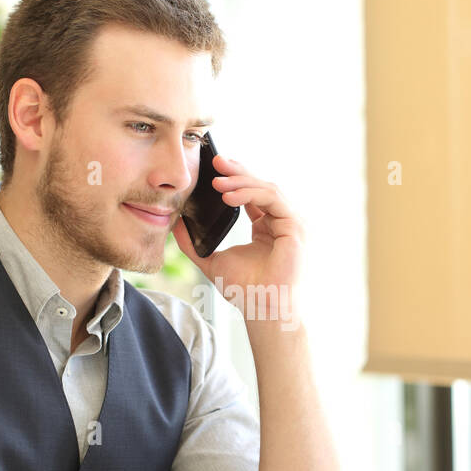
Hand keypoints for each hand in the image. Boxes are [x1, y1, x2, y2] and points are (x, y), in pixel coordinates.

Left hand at [172, 153, 305, 322]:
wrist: (262, 309)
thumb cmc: (244, 290)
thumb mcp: (211, 260)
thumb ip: (194, 243)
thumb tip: (175, 225)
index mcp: (265, 227)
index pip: (252, 194)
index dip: (234, 179)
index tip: (214, 169)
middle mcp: (281, 221)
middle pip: (260, 186)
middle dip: (237, 171)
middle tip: (216, 161)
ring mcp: (291, 223)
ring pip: (267, 189)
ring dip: (240, 182)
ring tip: (217, 183)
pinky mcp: (295, 227)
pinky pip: (272, 199)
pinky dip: (250, 194)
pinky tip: (229, 197)